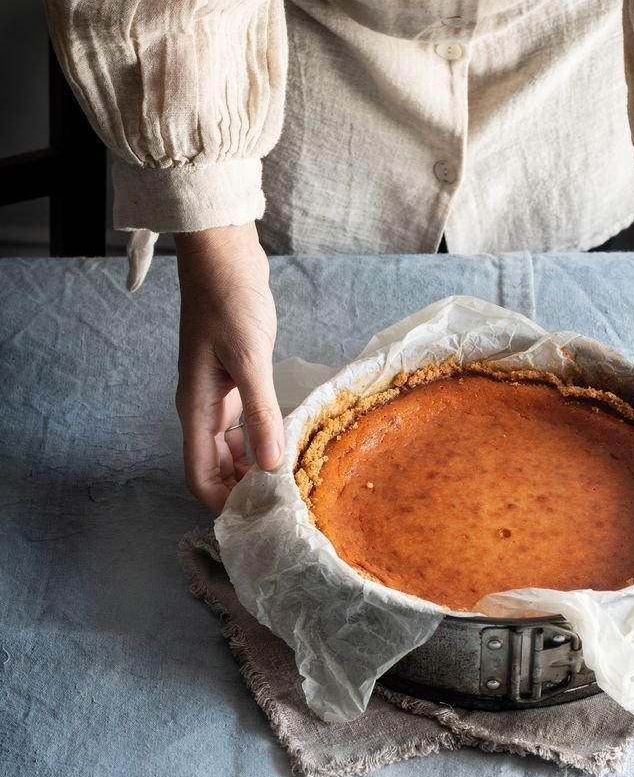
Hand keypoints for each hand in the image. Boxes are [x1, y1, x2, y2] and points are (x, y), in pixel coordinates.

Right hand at [175, 223, 283, 514]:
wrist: (224, 258)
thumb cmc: (229, 303)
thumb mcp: (249, 360)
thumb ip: (260, 414)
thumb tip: (271, 466)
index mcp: (196, 410)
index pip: (200, 476)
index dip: (224, 503)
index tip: (259, 517)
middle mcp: (203, 409)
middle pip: (216, 468)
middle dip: (244, 489)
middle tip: (286, 503)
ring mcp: (219, 396)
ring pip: (233, 448)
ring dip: (256, 465)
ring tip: (294, 478)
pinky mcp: (236, 382)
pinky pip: (247, 425)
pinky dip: (264, 438)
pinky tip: (291, 441)